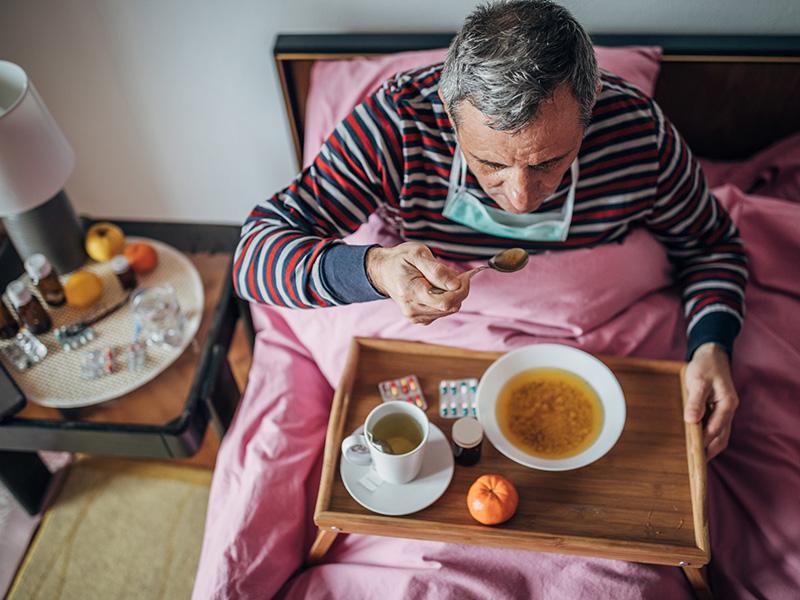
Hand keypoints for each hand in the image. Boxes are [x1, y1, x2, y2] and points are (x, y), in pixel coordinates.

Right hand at [366, 243, 468, 324]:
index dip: (461, 290)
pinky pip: (442, 312)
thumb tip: (456, 284)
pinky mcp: (419, 319)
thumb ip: (437, 270)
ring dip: (452, 294)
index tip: (465, 276)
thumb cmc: (400, 259)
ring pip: (449, 310)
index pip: (446, 302)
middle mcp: (412, 310)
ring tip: (440, 280)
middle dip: (459, 290)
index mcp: (411, 292)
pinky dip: (445, 300)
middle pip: (450, 307)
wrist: (383, 271)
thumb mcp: (418, 253)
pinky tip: (436, 289)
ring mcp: (415, 317)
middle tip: (454, 274)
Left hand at [683, 342, 738, 459]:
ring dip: (709, 446)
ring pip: (719, 435)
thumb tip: (691, 420)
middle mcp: (728, 410)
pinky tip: (695, 443)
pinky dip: (707, 438)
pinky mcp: (717, 411)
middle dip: (709, 451)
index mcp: (727, 404)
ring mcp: (724, 411)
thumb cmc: (705, 366)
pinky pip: (714, 428)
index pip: (716, 428)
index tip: (693, 453)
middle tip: (694, 464)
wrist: (711, 355)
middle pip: (721, 437)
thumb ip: (695, 401)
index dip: (704, 441)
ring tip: (694, 460)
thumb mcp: (698, 381)